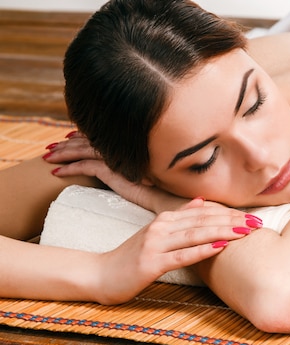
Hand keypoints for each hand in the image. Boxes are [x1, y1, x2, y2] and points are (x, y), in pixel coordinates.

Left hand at [43, 132, 182, 211]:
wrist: (173, 196)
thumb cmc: (166, 187)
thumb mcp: (147, 172)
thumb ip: (136, 164)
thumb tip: (131, 164)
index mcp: (129, 146)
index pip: (102, 137)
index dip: (84, 136)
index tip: (69, 136)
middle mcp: (122, 149)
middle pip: (88, 141)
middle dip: (68, 144)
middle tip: (51, 147)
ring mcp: (117, 158)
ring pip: (83, 150)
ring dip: (64, 153)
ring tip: (48, 157)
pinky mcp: (114, 170)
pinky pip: (87, 166)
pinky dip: (71, 168)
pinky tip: (57, 172)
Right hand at [94, 197, 262, 303]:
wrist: (99, 274)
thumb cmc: (131, 256)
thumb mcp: (155, 233)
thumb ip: (179, 217)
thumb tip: (202, 201)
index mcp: (165, 219)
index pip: (204, 213)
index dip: (229, 213)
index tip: (251, 216)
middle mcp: (161, 227)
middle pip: (203, 221)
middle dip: (232, 221)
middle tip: (257, 222)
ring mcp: (155, 244)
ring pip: (195, 234)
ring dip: (222, 232)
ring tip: (245, 231)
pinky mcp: (150, 263)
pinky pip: (181, 255)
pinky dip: (202, 250)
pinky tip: (219, 247)